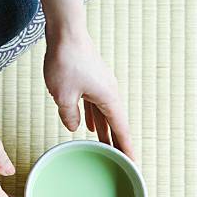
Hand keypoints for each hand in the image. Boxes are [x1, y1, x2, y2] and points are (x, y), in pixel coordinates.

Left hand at [44, 26, 133, 159]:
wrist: (66, 33)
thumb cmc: (66, 62)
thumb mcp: (63, 96)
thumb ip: (69, 115)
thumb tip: (74, 126)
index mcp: (108, 98)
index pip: (121, 129)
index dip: (126, 147)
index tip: (133, 163)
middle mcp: (108, 92)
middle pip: (115, 123)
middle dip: (117, 142)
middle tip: (122, 162)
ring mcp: (100, 85)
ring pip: (104, 114)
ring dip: (104, 131)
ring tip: (105, 149)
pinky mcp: (90, 79)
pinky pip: (94, 104)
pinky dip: (94, 117)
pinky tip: (89, 126)